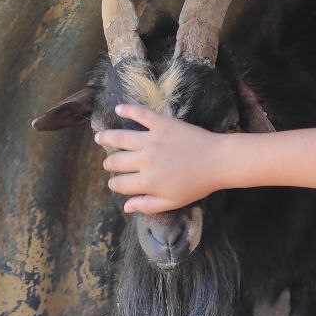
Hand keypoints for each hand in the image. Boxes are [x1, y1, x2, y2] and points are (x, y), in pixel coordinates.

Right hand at [95, 104, 224, 213]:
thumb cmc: (197, 185)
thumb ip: (147, 205)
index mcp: (147, 182)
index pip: (120, 184)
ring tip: (98, 137)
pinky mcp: (161, 124)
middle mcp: (144, 160)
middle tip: (109, 163)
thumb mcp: (173, 202)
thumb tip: (125, 207)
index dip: (115, 184)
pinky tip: (119, 109)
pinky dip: (128, 110)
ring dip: (106, 137)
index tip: (115, 183)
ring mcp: (151, 140)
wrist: (217, 161)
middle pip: (116, 161)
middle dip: (109, 164)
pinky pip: (141, 114)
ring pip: (120, 138)